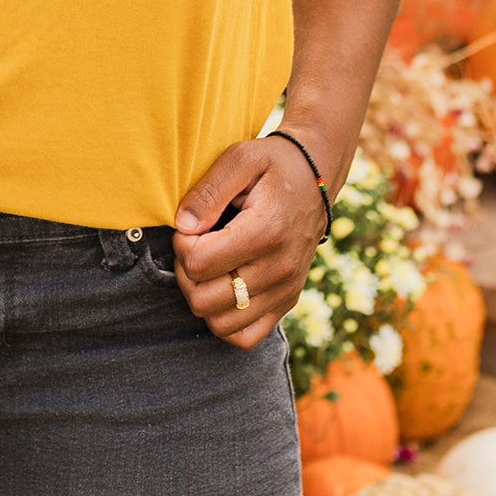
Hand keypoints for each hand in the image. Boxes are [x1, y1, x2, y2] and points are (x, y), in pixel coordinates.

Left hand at [171, 136, 326, 350]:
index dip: (181, 244)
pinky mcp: (286, 303)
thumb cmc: (272, 165)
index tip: (190, 225)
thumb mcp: (239, 158)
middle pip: (203, 299)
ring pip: (220, 324)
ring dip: (201, 296)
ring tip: (206, 265)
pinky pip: (245, 337)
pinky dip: (224, 320)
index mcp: (265, 232)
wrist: (313, 179)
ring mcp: (284, 291)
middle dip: (186, 271)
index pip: (199, 263)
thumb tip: (183, 226)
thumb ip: (208, 191)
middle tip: (194, 245)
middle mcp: (279, 270)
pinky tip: (220, 288)